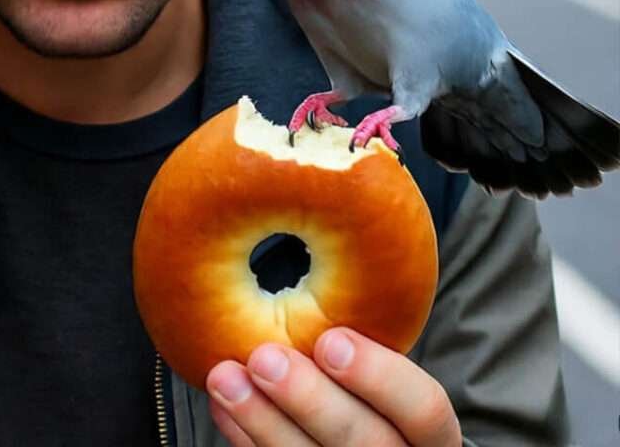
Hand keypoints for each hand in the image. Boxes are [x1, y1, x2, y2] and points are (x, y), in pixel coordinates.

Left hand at [206, 328, 460, 445]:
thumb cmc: (372, 390)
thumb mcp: (384, 361)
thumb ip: (365, 328)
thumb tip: (321, 230)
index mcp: (432, 432)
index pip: (425, 410)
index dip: (380, 377)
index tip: (330, 339)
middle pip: (367, 445)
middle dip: (310, 401)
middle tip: (263, 356)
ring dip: (263, 422)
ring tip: (223, 377)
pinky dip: (246, 439)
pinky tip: (223, 405)